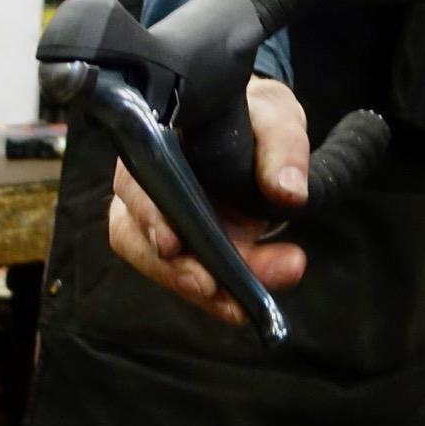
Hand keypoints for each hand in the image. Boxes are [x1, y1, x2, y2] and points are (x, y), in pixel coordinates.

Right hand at [106, 76, 309, 324]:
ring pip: (156, 264)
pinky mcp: (180, 247)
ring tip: (237, 304)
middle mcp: (144, 183)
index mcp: (156, 140)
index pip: (135, 181)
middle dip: (176, 268)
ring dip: (193, 287)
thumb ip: (283, 148)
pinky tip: (241, 306)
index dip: (148, 215)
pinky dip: (212, 296)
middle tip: (216, 287)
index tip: (171, 243)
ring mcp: (157, 219)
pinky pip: (184, 276)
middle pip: (136, 235)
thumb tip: (289, 192)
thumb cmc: (256, 119)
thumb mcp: (277, 120)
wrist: (259, 134)